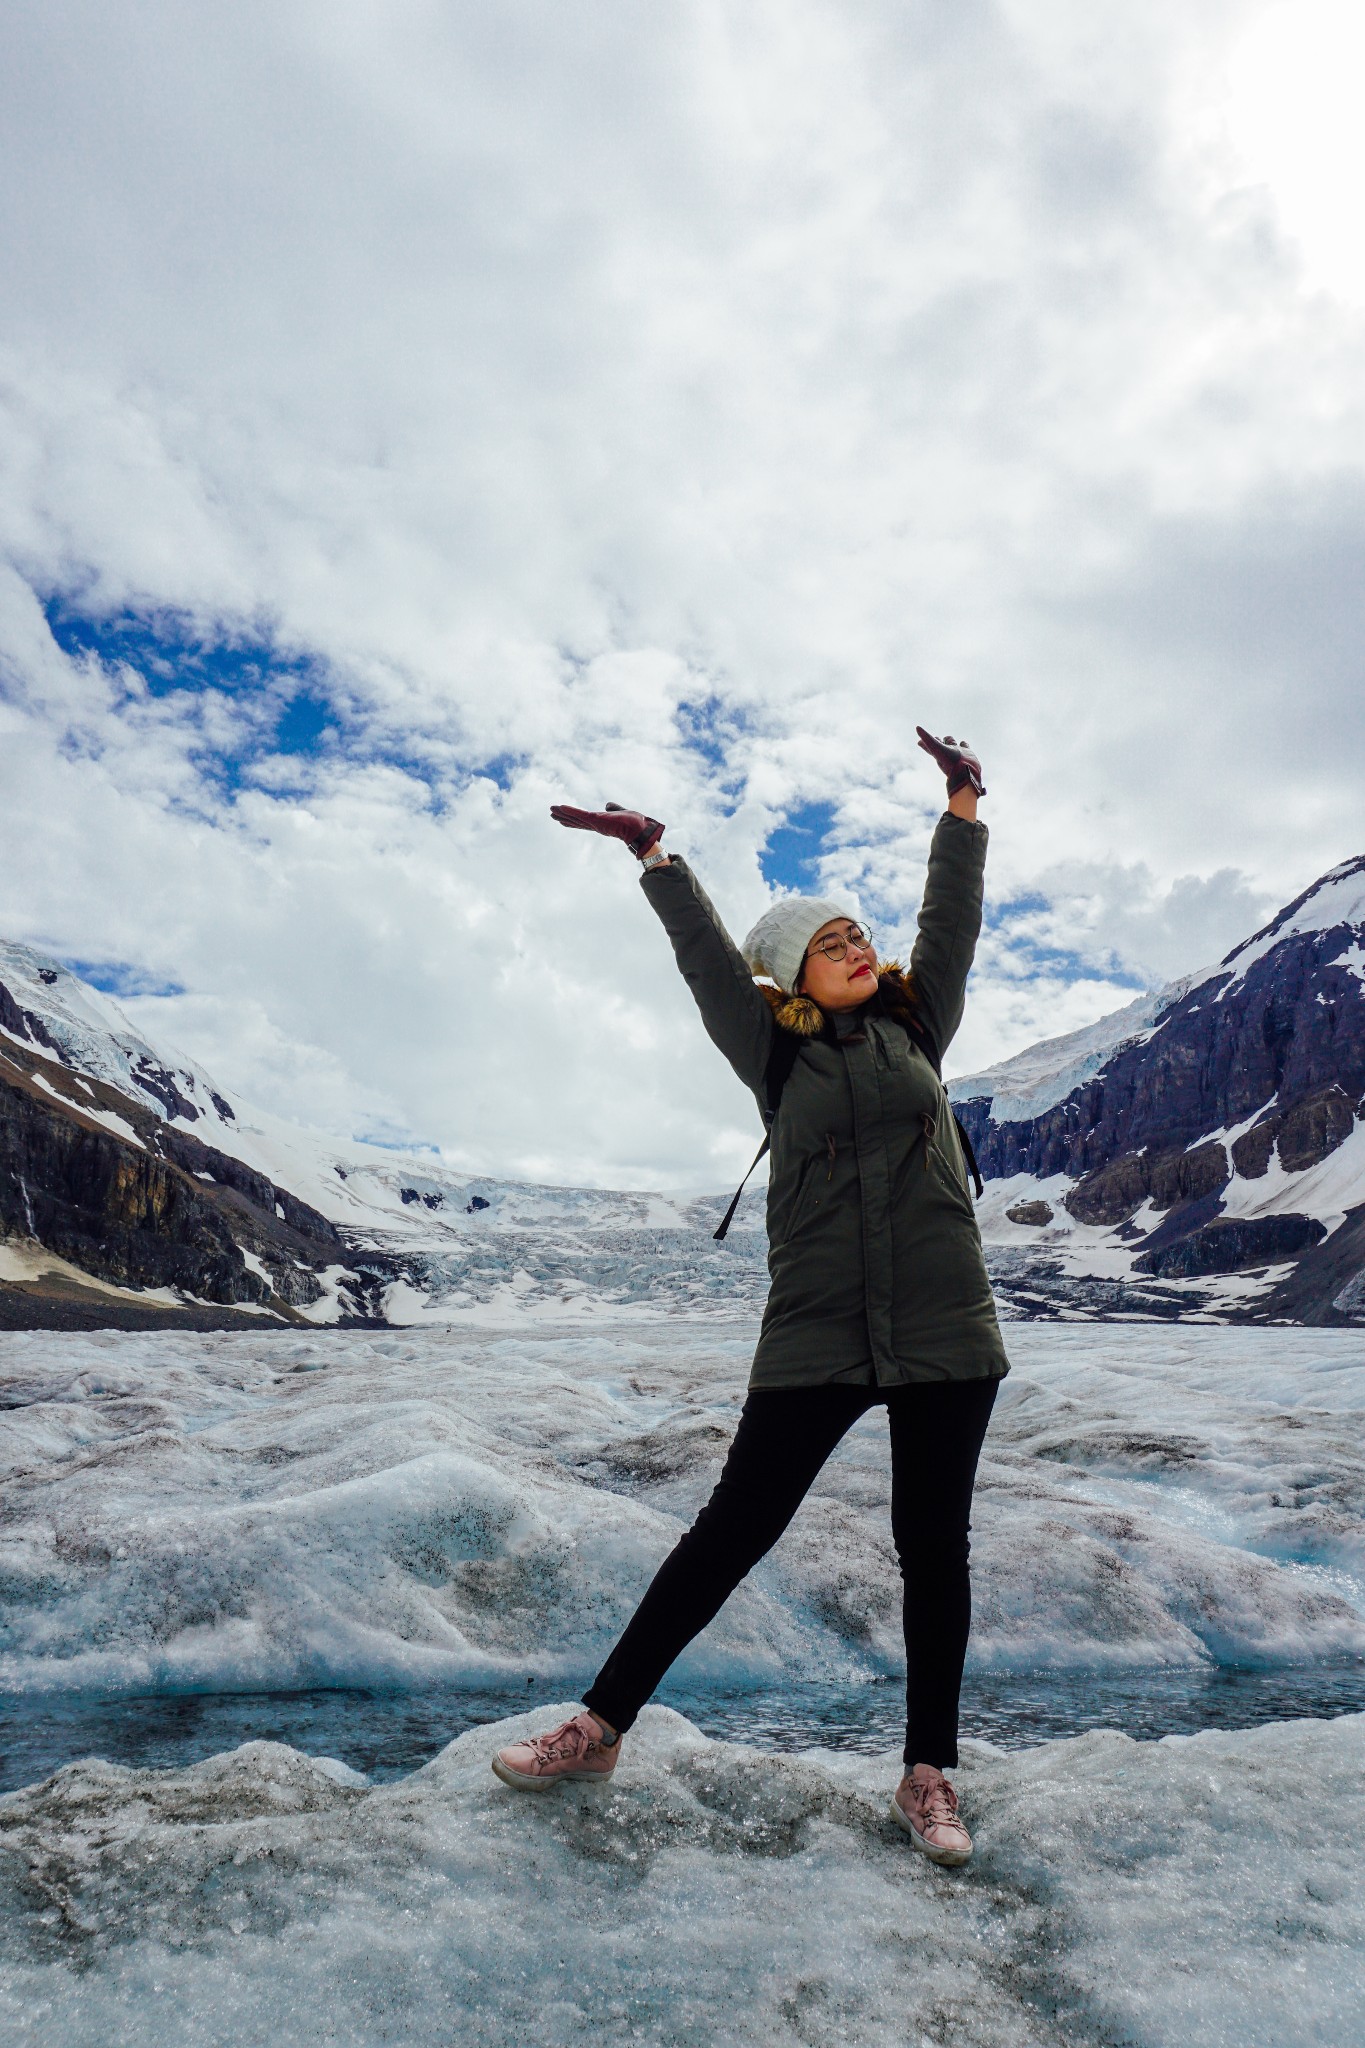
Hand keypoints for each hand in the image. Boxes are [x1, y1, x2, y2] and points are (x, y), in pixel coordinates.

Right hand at [549, 801, 664, 857]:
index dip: (573, 819)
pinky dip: (570, 810)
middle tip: (552, 814)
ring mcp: (594, 823)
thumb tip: (607, 804)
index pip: (583, 822)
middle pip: (576, 821)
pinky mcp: (595, 819)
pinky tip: (560, 806)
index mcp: (600, 824)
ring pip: (575, 818)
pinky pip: (579, 814)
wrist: (639, 829)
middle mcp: (595, 825)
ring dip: (563, 813)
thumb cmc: (634, 823)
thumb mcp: (621, 812)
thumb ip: (614, 808)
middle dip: (564, 817)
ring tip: (551, 811)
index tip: (564, 819)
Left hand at [915, 727, 985, 797]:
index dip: (925, 740)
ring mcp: (957, 752)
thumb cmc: (949, 762)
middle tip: (935, 738)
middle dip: (937, 740)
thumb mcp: (936, 747)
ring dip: (950, 741)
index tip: (919, 741)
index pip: (930, 743)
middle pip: (940, 743)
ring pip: (952, 744)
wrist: (966, 773)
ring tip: (950, 740)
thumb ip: (927, 737)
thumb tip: (917, 727)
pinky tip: (963, 743)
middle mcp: (947, 752)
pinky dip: (963, 744)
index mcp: (938, 752)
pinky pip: (965, 746)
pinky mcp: (967, 752)